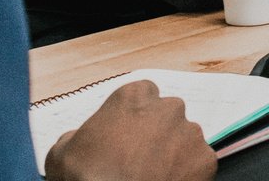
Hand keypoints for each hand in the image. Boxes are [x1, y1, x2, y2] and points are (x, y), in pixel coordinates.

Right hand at [45, 79, 217, 180]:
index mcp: (134, 97)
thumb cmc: (87, 177)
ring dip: (173, 151)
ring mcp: (190, 133)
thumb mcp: (62, 151)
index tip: (127, 135)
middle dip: (156, 132)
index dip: (135, 117)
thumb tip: (76, 139)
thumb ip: (77, 134)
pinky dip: (188, 172)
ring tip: (154, 174)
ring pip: (184, 138)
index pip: (142, 95)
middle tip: (140, 157)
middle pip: (166, 114)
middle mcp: (167, 108)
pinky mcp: (205, 160)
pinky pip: (198, 163)